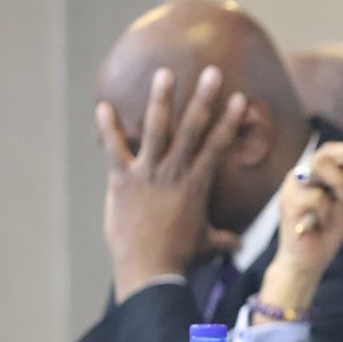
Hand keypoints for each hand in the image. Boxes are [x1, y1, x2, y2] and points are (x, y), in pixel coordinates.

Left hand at [96, 66, 245, 301]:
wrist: (151, 268)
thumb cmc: (181, 257)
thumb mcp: (206, 246)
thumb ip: (223, 240)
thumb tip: (239, 246)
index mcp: (197, 184)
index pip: (218, 145)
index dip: (230, 120)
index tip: (240, 98)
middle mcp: (175, 172)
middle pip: (192, 128)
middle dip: (204, 98)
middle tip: (212, 73)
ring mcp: (148, 174)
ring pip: (156, 129)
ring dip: (161, 100)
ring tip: (164, 73)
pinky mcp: (123, 181)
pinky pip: (114, 150)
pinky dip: (108, 128)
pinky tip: (102, 105)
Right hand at [256, 142, 342, 318]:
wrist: (309, 262)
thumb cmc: (327, 231)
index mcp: (313, 174)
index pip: (331, 151)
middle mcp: (299, 176)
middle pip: (324, 152)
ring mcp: (291, 188)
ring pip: (319, 167)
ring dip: (341, 183)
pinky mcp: (287, 203)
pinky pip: (316, 196)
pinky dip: (327, 211)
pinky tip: (321, 224)